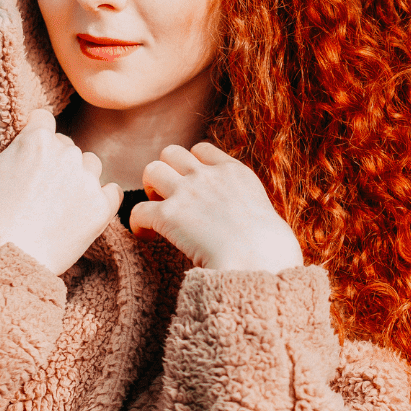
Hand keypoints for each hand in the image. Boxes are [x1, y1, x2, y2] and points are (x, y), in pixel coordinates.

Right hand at [0, 108, 122, 274]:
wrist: (12, 259)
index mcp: (37, 140)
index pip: (43, 119)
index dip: (34, 134)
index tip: (29, 153)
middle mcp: (68, 154)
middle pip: (66, 144)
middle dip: (54, 159)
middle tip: (37, 187)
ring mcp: (88, 180)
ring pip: (89, 164)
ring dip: (78, 175)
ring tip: (57, 201)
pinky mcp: (103, 205)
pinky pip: (111, 190)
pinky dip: (100, 197)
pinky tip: (81, 209)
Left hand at [129, 143, 303, 273]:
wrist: (261, 261)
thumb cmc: (272, 250)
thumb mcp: (265, 214)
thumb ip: (247, 207)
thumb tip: (245, 222)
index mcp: (234, 172)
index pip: (201, 150)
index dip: (191, 166)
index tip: (192, 187)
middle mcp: (208, 175)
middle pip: (171, 152)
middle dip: (166, 172)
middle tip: (170, 198)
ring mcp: (186, 192)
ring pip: (151, 170)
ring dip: (149, 189)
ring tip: (158, 212)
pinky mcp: (168, 216)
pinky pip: (138, 209)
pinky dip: (138, 223)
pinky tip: (146, 236)